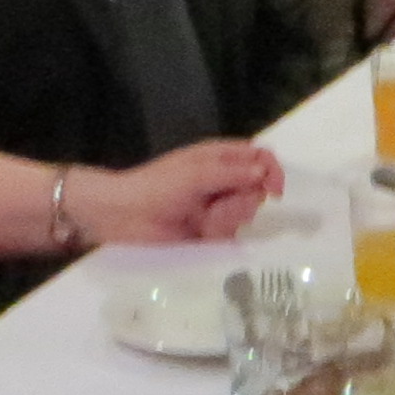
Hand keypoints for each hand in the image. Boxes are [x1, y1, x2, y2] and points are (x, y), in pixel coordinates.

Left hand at [82, 139, 282, 242]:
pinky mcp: (211, 234)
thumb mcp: (194, 174)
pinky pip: (231, 236)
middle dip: (242, 201)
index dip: (272, 172)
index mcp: (220, 158)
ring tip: (202, 223)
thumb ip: (230, 173)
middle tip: (217, 208)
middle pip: (257, 189)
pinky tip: (201, 235)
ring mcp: (217, 208)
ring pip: (245, 214)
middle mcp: (223, 181)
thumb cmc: (155, 187)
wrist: (122, 219)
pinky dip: (220, 237)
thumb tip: (263, 174)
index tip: (273, 191)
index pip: (260, 158)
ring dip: (227, 219)